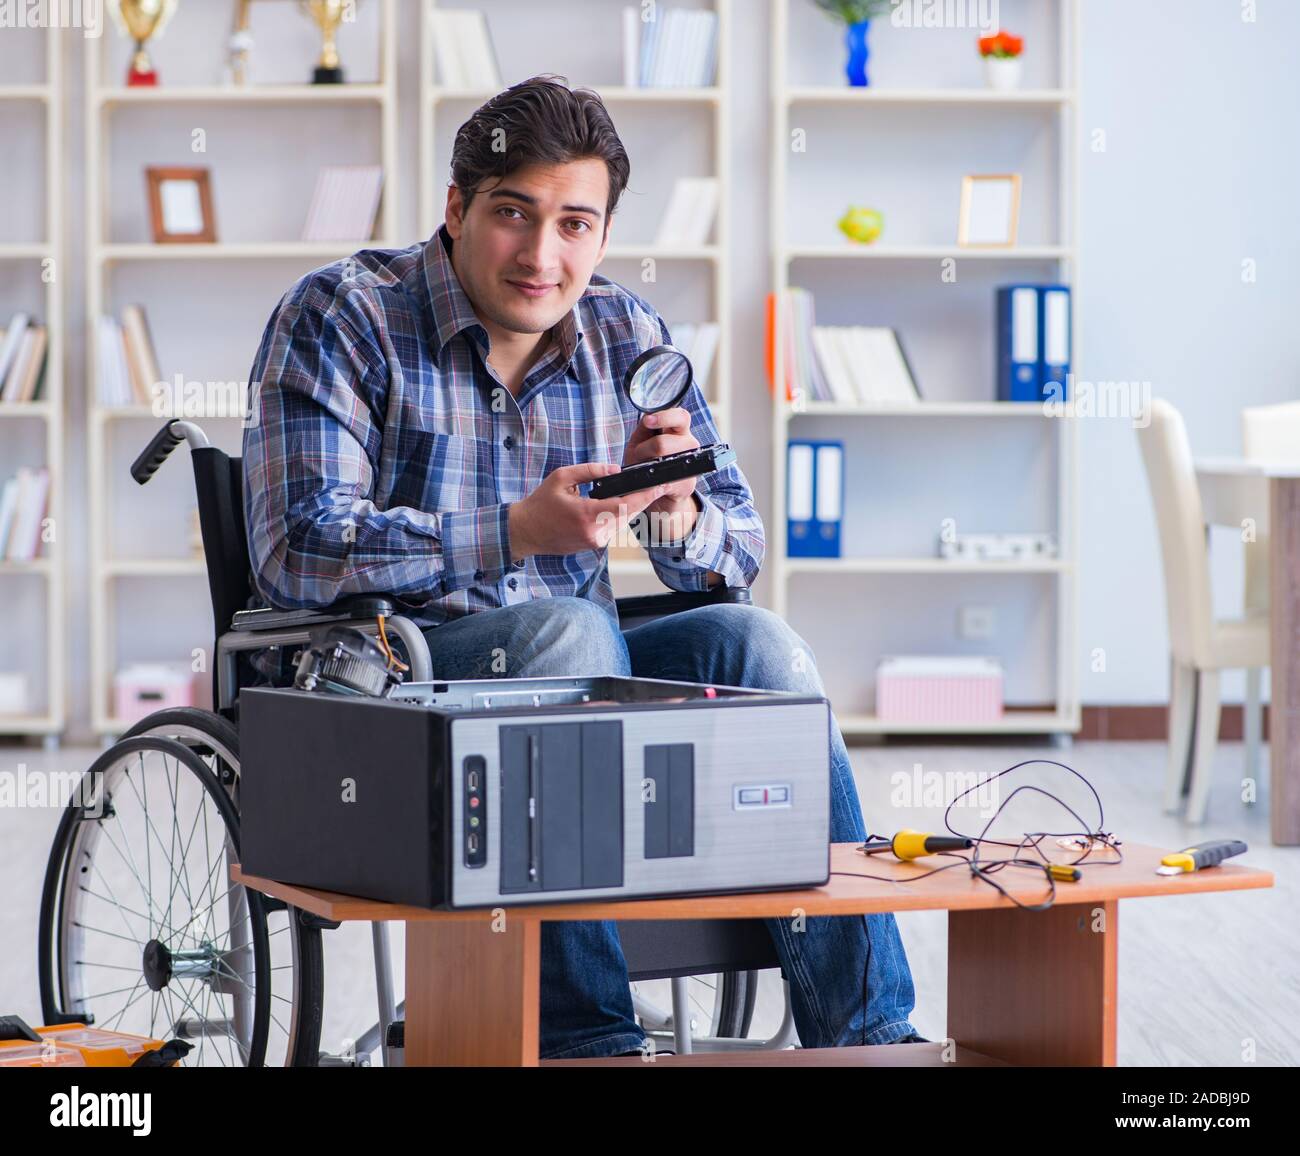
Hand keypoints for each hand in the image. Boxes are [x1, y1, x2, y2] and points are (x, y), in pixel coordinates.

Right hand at [507, 462, 666, 559]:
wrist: (526, 531)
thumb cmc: (541, 503)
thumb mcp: (562, 477)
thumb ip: (590, 470)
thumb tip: (616, 469)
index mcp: (586, 514)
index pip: (624, 506)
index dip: (645, 496)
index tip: (660, 486)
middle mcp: (594, 533)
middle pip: (629, 515)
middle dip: (644, 500)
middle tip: (658, 484)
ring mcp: (595, 542)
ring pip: (623, 523)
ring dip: (632, 508)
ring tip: (644, 491)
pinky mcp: (594, 545)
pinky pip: (613, 528)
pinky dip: (620, 516)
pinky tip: (624, 504)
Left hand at [623, 407, 698, 515]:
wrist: (658, 490)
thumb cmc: (648, 461)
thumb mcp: (642, 440)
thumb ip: (645, 428)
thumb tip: (647, 417)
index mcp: (680, 431)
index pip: (681, 417)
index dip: (664, 417)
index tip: (648, 421)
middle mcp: (689, 445)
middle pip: (664, 443)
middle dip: (644, 449)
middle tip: (639, 454)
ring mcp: (690, 466)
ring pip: (663, 462)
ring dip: (646, 465)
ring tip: (644, 467)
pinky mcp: (687, 485)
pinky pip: (663, 482)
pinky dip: (650, 482)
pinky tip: (649, 481)